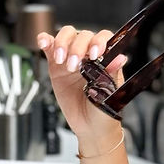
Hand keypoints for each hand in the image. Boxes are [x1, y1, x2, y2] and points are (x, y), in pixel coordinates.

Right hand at [37, 26, 126, 147]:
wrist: (90, 127)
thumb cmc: (104, 110)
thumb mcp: (110, 94)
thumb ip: (112, 74)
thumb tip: (120, 58)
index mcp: (106, 58)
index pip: (103, 38)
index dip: (98, 41)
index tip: (94, 54)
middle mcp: (89, 54)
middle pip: (82, 36)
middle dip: (77, 47)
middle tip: (74, 65)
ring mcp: (72, 58)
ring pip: (66, 37)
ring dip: (62, 43)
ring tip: (61, 61)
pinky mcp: (56, 66)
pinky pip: (50, 47)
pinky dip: (46, 41)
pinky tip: (44, 43)